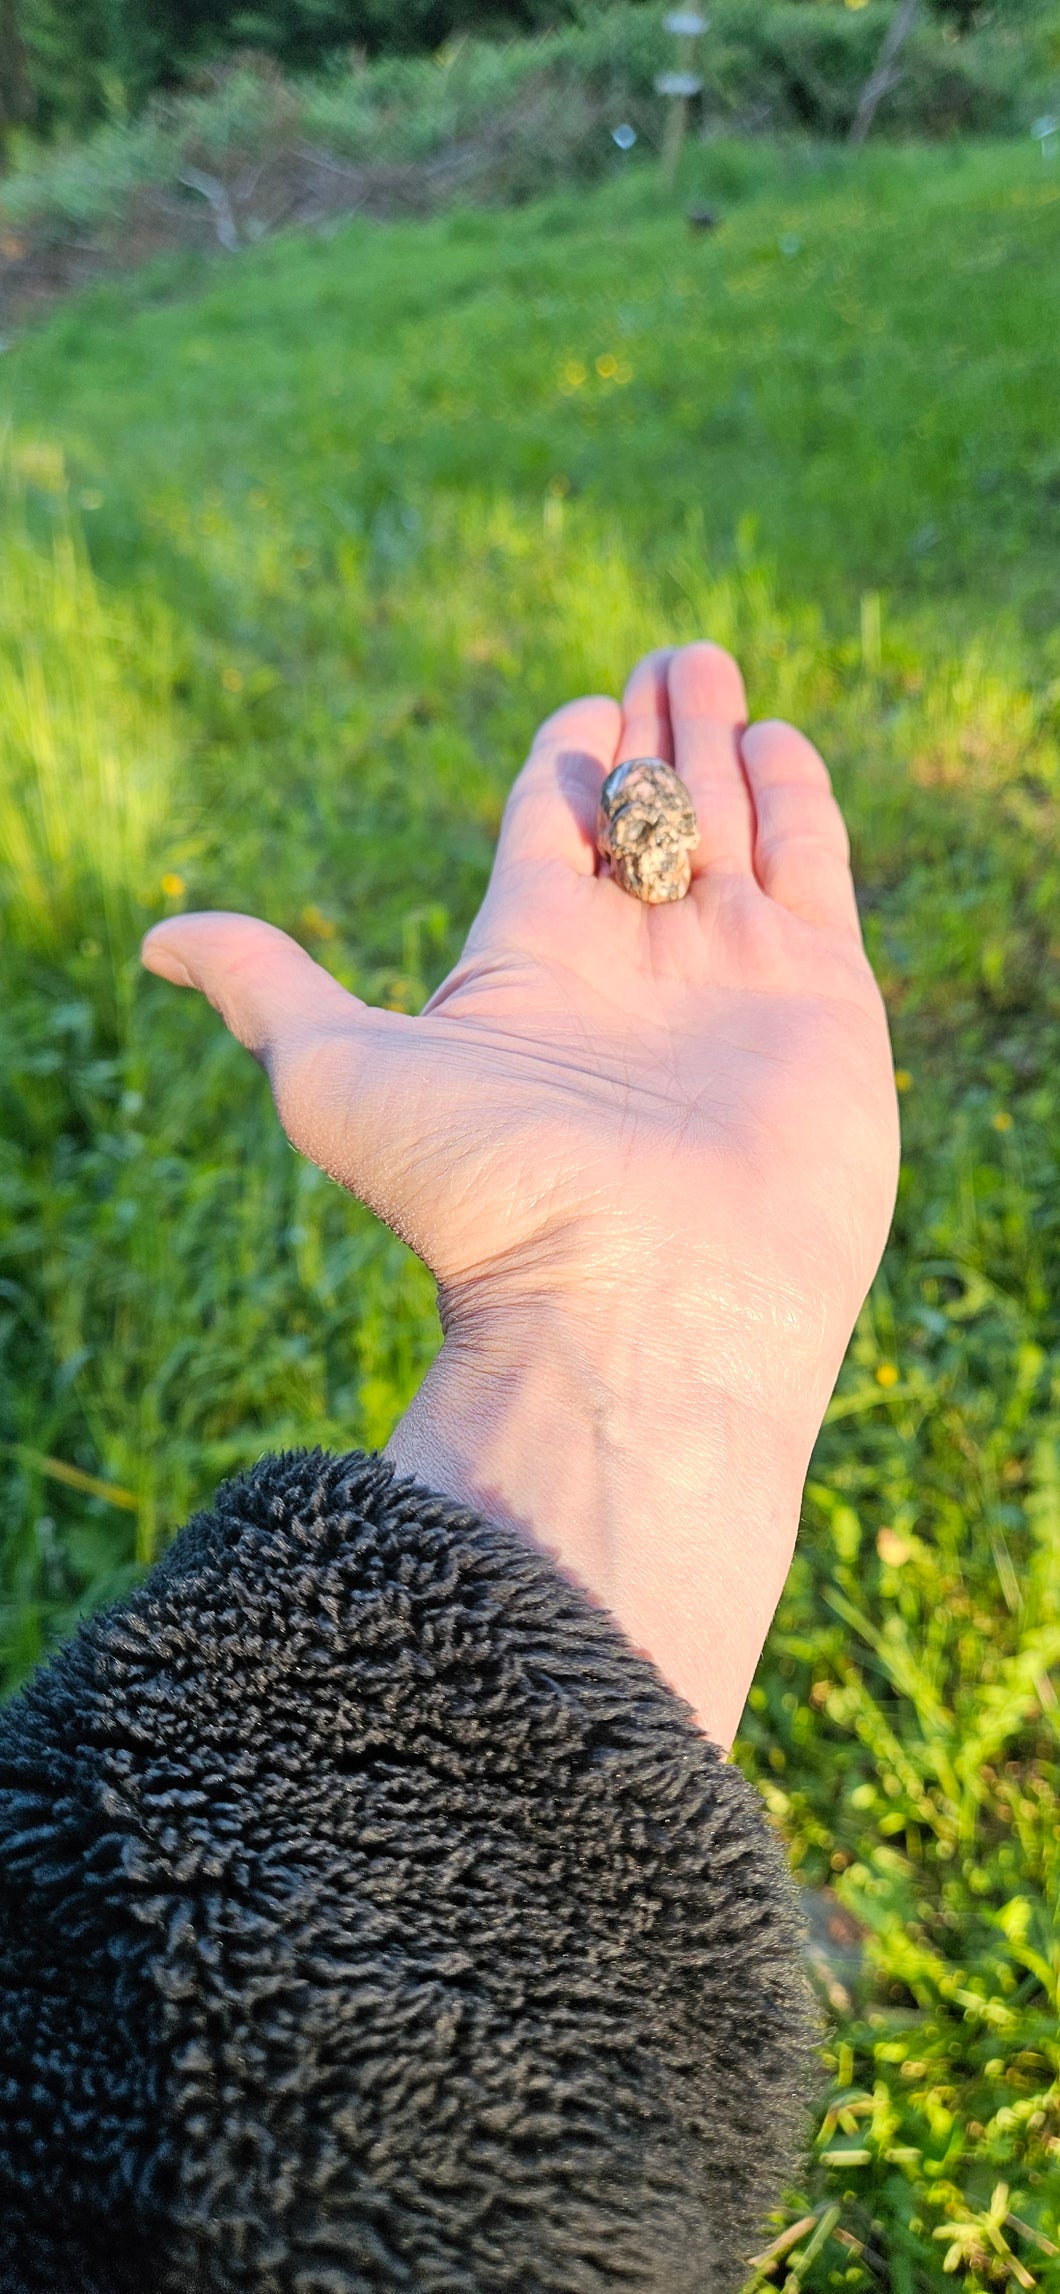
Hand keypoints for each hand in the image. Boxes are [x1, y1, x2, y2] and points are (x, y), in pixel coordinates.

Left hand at [143, 642, 898, 1745]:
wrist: (639, 1303)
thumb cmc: (483, 1195)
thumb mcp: (335, 1074)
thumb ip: (266, 986)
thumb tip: (155, 941)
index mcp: (526, 960)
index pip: (549, 832)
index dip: (561, 765)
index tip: (578, 709)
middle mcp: (629, 966)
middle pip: (643, 815)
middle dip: (651, 734)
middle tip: (665, 661)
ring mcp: (730, 977)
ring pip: (728, 824)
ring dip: (720, 741)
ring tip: (710, 664)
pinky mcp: (823, 995)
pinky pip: (812, 867)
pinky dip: (798, 797)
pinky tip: (781, 739)